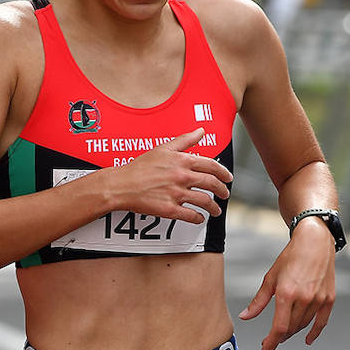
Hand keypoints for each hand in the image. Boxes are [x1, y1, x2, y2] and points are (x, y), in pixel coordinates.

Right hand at [108, 127, 232, 223]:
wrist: (121, 184)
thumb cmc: (140, 166)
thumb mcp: (163, 148)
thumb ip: (185, 140)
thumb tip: (201, 131)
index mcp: (182, 161)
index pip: (211, 166)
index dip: (223, 172)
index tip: (228, 178)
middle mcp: (182, 177)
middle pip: (212, 184)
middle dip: (222, 190)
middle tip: (225, 194)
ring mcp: (176, 194)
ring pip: (204, 201)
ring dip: (214, 207)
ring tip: (216, 210)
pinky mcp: (170, 209)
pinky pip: (191, 215)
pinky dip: (198, 218)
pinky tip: (200, 218)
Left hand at [238, 218, 336, 349]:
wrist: (315, 243)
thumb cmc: (290, 258)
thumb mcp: (270, 278)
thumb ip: (258, 301)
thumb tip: (245, 317)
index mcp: (287, 294)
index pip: (278, 327)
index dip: (271, 342)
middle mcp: (304, 299)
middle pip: (291, 329)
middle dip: (279, 338)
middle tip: (270, 341)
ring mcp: (318, 300)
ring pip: (303, 325)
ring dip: (292, 333)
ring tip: (283, 334)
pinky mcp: (329, 299)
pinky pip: (322, 322)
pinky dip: (314, 332)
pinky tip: (307, 340)